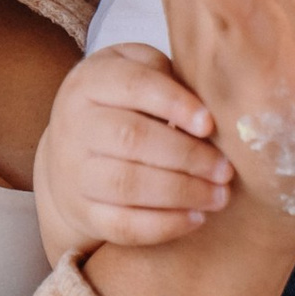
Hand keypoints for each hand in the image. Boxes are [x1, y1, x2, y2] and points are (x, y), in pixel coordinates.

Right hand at [33, 43, 234, 265]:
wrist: (68, 155)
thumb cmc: (121, 104)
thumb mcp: (135, 70)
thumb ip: (166, 75)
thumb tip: (212, 102)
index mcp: (89, 82)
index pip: (132, 85)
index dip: (174, 102)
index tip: (210, 123)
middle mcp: (73, 125)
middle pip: (131, 138)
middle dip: (187, 155)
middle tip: (225, 169)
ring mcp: (73, 172)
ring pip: (126, 184)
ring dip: (181, 192)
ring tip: (219, 195)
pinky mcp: (82, 212)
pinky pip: (121, 225)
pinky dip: (163, 225)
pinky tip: (196, 218)